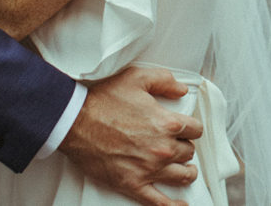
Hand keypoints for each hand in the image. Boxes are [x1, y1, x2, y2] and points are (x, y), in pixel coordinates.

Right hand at [61, 67, 203, 205]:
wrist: (74, 121)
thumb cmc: (103, 99)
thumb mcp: (137, 77)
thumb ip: (165, 80)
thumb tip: (182, 90)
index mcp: (166, 123)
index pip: (195, 130)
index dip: (191, 128)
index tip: (186, 129)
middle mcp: (162, 148)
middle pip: (188, 152)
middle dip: (184, 147)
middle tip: (177, 144)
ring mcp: (148, 169)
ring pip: (181, 176)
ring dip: (186, 172)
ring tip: (184, 170)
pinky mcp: (132, 184)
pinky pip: (159, 201)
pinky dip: (173, 205)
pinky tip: (181, 204)